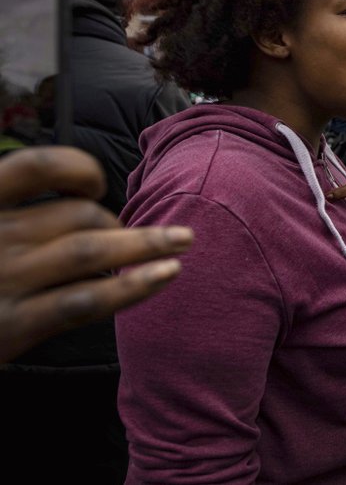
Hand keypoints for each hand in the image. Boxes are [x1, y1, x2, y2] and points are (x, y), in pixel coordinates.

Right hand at [0, 146, 192, 362]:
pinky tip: (166, 275)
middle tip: (131, 242)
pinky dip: (133, 286)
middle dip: (118, 224)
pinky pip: (87, 299)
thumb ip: (17, 211)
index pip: (36, 165)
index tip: (96, 187)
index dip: (77, 168)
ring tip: (181, 245)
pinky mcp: (14, 326)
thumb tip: (83, 198)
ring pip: (92, 250)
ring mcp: (2, 280)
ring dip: (146, 245)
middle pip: (78, 214)